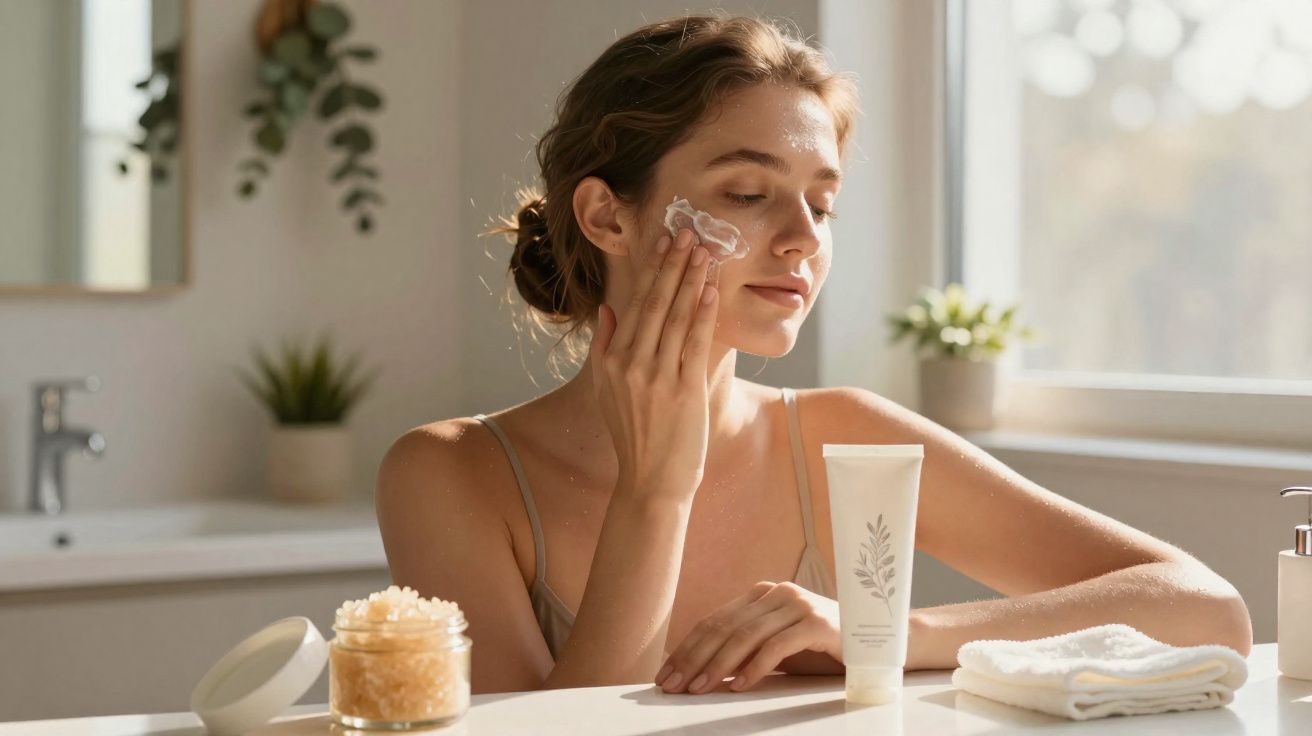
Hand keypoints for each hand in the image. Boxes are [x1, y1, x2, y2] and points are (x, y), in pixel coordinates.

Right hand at [589, 227, 719, 502]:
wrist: (650, 481)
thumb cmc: (634, 437)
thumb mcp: (607, 392)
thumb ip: (604, 348)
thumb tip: (608, 310)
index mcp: (613, 361)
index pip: (636, 304)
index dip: (653, 270)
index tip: (664, 242)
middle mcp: (632, 364)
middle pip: (655, 303)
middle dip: (673, 264)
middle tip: (688, 232)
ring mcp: (657, 377)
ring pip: (676, 317)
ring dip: (691, 280)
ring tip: (704, 251)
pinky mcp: (683, 390)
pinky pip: (694, 342)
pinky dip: (703, 313)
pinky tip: (711, 290)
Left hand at [654, 581, 843, 693]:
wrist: (875, 641)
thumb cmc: (819, 648)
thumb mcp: (774, 647)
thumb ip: (743, 652)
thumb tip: (699, 673)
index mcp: (761, 594)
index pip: (714, 620)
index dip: (686, 647)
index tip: (665, 674)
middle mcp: (776, 593)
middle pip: (724, 626)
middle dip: (693, 658)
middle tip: (673, 684)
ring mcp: (797, 605)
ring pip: (746, 635)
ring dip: (717, 665)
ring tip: (699, 688)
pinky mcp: (817, 622)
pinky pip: (777, 646)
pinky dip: (754, 668)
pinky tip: (739, 685)